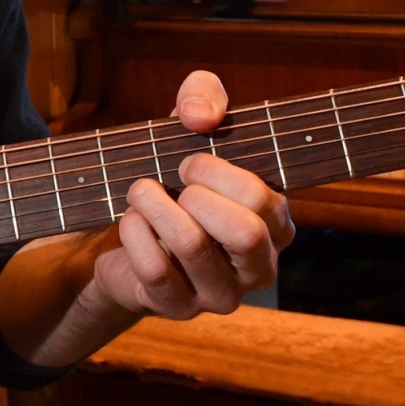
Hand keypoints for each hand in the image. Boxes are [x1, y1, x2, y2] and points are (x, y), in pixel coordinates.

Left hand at [89, 71, 294, 319]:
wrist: (128, 236)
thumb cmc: (175, 180)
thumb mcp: (191, 127)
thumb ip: (204, 97)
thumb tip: (200, 116)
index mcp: (276, 225)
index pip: (262, 199)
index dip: (217, 172)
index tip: (189, 162)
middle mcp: (259, 267)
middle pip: (243, 232)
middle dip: (195, 194)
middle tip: (171, 180)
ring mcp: (220, 295)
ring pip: (191, 245)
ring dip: (154, 204)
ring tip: (141, 191)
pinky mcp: (177, 308)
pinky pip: (154, 268)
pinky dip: (133, 232)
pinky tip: (130, 220)